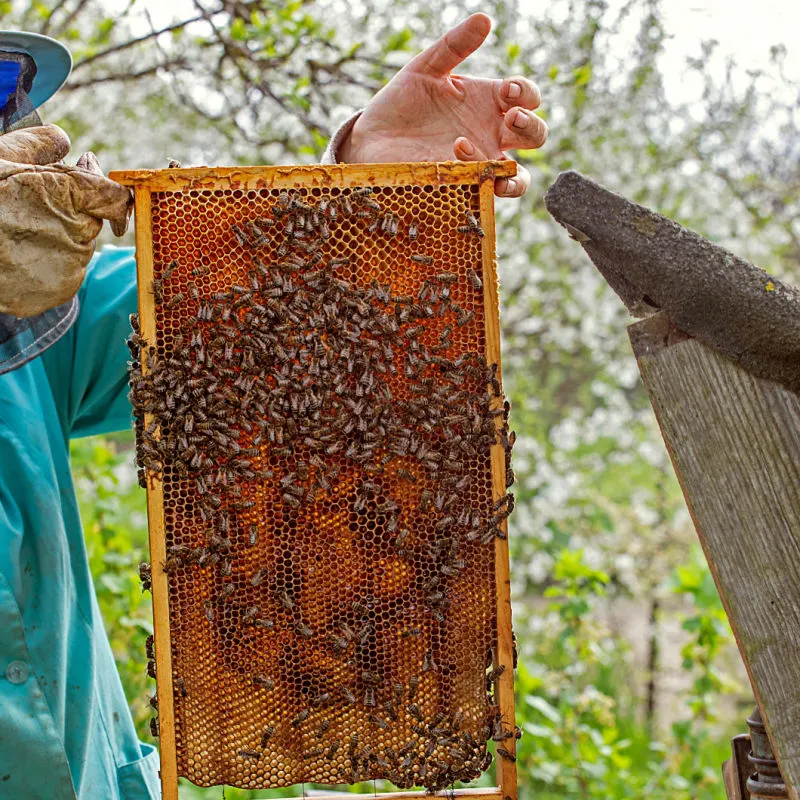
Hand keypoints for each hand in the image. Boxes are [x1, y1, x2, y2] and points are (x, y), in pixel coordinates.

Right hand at [0, 124, 131, 317]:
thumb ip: (35, 144)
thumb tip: (63, 140)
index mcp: (65, 195)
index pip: (112, 194)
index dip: (100, 182)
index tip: (87, 174)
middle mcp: (76, 234)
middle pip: (90, 218)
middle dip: (69, 209)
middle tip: (29, 206)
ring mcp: (70, 267)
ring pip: (77, 246)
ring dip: (56, 237)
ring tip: (14, 233)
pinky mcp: (59, 291)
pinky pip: (65, 273)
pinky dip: (47, 264)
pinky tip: (16, 256)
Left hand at [340, 13, 546, 197]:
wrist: (373, 139)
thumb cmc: (401, 102)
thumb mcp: (425, 68)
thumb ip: (453, 46)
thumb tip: (484, 19)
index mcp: (488, 102)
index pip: (526, 97)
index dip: (526, 93)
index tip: (509, 89)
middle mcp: (490, 134)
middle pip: (534, 135)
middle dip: (531, 127)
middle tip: (511, 119)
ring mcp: (478, 164)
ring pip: (519, 176)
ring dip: (514, 168)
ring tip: (471, 146)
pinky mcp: (461, 186)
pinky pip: (487, 192)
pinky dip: (486, 184)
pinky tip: (462, 164)